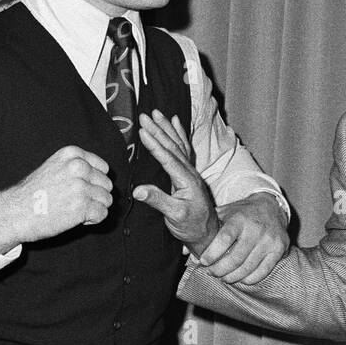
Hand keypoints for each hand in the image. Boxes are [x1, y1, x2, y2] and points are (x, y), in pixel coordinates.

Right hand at [0, 145, 113, 250]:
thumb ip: (77, 168)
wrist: (13, 213)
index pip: (103, 168)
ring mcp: (81, 186)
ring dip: (93, 208)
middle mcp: (79, 167)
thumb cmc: (32, 194)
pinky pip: (103, 214)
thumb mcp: (54, 167)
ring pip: (107, 200)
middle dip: (94, 196)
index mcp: (73, 154)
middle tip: (73, 202)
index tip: (78, 189)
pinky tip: (75, 218)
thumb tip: (102, 178)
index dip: (93, 182)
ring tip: (73, 209)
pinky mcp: (83, 206)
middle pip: (107, 185)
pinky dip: (92, 220)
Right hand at [133, 109, 219, 255]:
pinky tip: (175, 122)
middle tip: (145, 115)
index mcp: (186, 180)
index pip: (169, 158)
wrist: (207, 232)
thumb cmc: (191, 225)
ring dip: (167, 128)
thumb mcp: (174, 216)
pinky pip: (183, 149)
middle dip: (159, 130)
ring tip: (157, 113)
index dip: (155, 144)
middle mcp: (190, 172)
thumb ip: (158, 201)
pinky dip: (178, 134)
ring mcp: (190, 171)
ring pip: (178, 145)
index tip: (143, 131)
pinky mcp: (188, 173)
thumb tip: (138, 190)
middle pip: (173, 146)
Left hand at [198, 193, 290, 286]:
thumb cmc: (242, 213)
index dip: (212, 253)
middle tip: (211, 273)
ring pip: (248, 267)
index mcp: (239, 219)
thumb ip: (207, 230)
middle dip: (219, 270)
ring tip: (224, 277)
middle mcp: (256, 229)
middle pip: (236, 258)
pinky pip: (263, 271)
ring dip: (232, 277)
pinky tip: (241, 278)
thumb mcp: (224, 213)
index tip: (203, 261)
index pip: (224, 239)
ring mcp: (269, 240)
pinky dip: (250, 279)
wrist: (271, 207)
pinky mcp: (279, 249)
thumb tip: (186, 250)